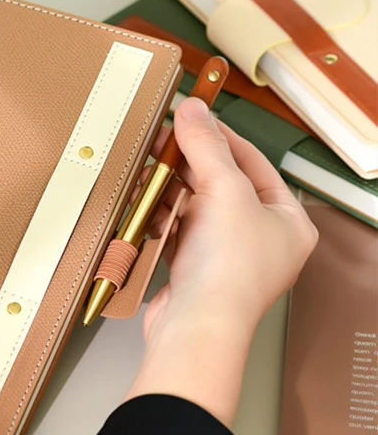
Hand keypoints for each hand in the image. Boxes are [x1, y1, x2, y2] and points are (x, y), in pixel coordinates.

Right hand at [124, 97, 317, 425]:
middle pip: (221, 184)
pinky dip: (162, 214)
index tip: (193, 117)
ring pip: (195, 206)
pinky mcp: (194, 267)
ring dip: (170, 187)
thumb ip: (206, 145)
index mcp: (287, 221)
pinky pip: (177, 228)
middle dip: (189, 163)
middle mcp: (260, 239)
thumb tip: (192, 108)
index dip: (223, 137)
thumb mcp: (223, 189)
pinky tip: (148, 205)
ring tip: (149, 171)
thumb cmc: (228, 268)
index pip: (254, 164)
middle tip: (163, 140)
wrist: (196, 326)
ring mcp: (225, 255)